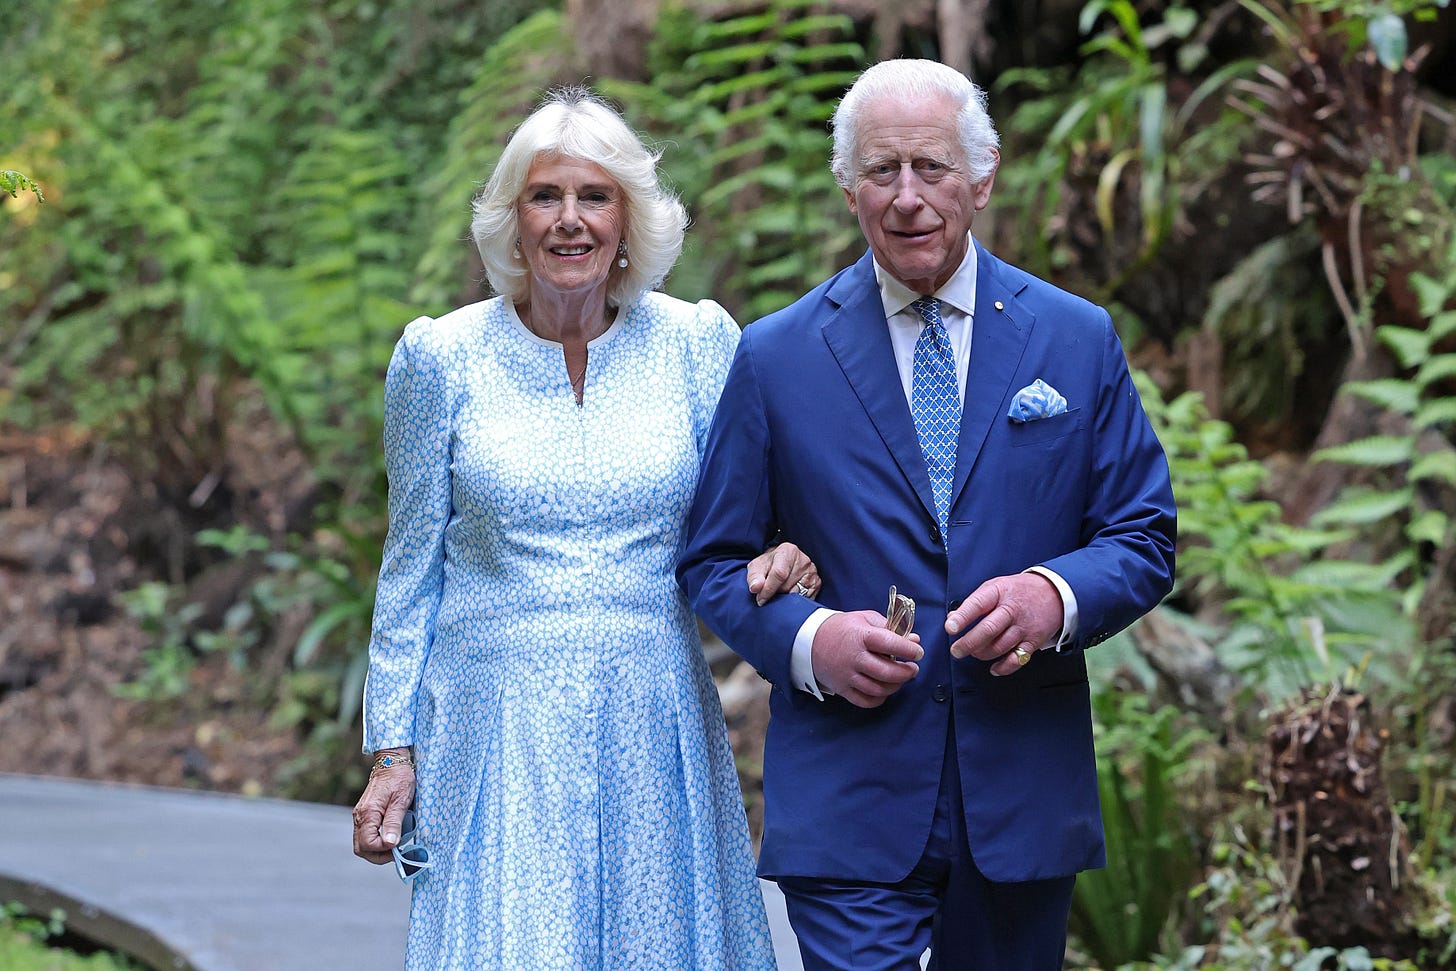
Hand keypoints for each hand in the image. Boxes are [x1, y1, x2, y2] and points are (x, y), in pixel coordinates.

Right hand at [352, 749, 414, 863]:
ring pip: (361, 843)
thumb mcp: (401, 801)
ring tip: (394, 845)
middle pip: (361, 848)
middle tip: (396, 852)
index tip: (399, 846)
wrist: (392, 762)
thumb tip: (389, 844)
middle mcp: (359, 816)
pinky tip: (389, 836)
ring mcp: (360, 816)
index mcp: (367, 813)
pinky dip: (375, 841)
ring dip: (376, 850)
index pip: (368, 845)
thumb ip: (393, 823)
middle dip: (378, 855)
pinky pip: (364, 835)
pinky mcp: (364, 814)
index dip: (383, 851)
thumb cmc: (399, 779)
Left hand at [747, 542, 820, 605]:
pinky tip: (790, 593)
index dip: (768, 589)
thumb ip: (754, 577)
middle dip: (776, 593)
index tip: (761, 600)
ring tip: (780, 591)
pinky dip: (795, 600)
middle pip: (787, 586)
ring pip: (796, 594)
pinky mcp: (817, 583)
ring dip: (785, 597)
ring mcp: (812, 572)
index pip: (779, 574)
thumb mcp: (757, 567)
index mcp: (788, 551)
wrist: (783, 562)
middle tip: (771, 591)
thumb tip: (755, 588)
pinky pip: (805, 598)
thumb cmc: (769, 564)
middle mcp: (803, 560)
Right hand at [811, 610, 921, 706]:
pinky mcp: (842, 689)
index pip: (889, 643)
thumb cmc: (842, 628)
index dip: (908, 649)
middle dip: (906, 672)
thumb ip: (890, 628)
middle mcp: (854, 657)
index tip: (918, 652)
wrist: (810, 640)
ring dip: (895, 686)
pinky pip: (865, 701)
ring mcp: (847, 675)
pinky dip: (879, 698)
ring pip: (878, 689)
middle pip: (886, 672)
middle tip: (913, 668)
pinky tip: (884, 689)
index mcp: (861, 635)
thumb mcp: (865, 618)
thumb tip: (914, 640)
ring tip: (900, 678)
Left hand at [945, 573, 1061, 675]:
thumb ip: (974, 602)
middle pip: (989, 629)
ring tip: (974, 652)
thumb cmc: (1018, 591)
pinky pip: (1016, 660)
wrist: (1054, 593)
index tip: (950, 628)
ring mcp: (1024, 627)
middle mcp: (1012, 610)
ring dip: (982, 654)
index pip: (978, 604)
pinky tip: (993, 667)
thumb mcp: (995, 587)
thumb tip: (952, 618)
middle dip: (969, 643)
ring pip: (999, 647)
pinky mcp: (1033, 642)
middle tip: (956, 650)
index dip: (962, 617)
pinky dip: (1003, 668)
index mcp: (999, 592)